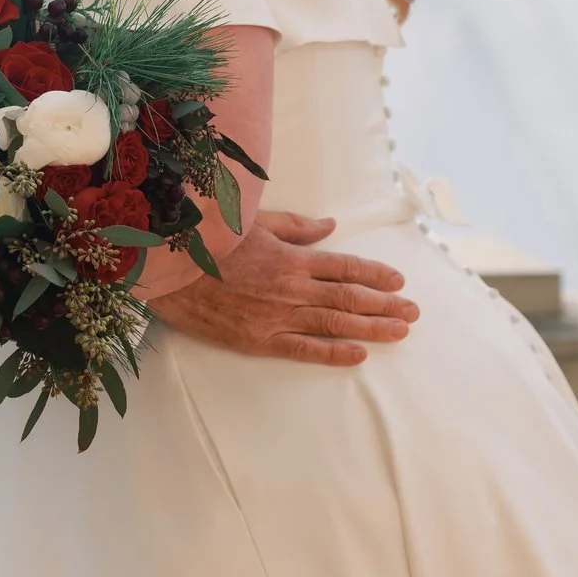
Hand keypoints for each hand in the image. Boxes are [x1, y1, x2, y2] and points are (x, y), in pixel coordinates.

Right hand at [152, 211, 417, 366]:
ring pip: (335, 324)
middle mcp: (291, 288)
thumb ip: (296, 226)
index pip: (345, 267)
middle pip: (349, 299)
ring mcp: (277, 317)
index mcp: (291, 257)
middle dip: (385, 306)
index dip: (375, 275)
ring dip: (372, 329)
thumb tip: (330, 225)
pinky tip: (358, 354)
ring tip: (400, 332)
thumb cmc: (206, 241)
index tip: (399, 282)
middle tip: (413, 313)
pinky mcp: (258, 339)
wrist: (164, 270)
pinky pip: (304, 349)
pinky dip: (333, 352)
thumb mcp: (254, 221)